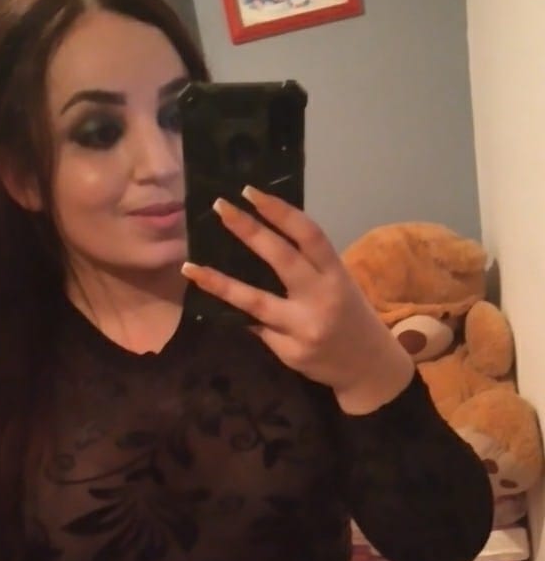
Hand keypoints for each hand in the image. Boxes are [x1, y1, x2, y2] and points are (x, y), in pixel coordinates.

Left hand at [182, 187, 414, 413]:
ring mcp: (304, 328)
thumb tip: (256, 243)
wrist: (369, 368)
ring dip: (220, 283)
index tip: (250, 192)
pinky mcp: (290, 352)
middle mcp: (322, 298)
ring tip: (191, 269)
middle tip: (221, 208)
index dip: (279, 211)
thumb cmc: (350, 317)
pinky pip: (258, 329)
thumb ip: (308, 268)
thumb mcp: (340, 284)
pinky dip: (241, 317)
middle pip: (281, 259)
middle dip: (249, 231)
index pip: (308, 235)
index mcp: (337, 275)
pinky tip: (225, 310)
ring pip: (255, 301)